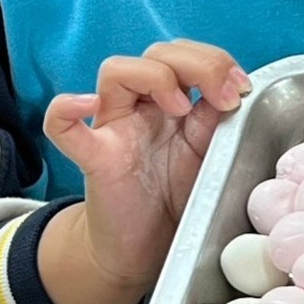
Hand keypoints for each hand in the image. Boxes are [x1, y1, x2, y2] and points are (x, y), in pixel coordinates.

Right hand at [42, 41, 249, 303]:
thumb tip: (242, 93)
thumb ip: (220, 124)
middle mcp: (143, 108)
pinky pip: (61, 126)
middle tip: (226, 97)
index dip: (217, 62)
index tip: (242, 90)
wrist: (144, 250)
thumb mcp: (211, 156)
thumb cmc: (178, 200)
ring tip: (182, 108)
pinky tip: (86, 104)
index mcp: (175, 104)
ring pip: (116, 71)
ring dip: (155, 77)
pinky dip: (66, 109)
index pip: (187, 55)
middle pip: (158, 53)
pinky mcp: (94, 159)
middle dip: (199, 64)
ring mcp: (115, 129)